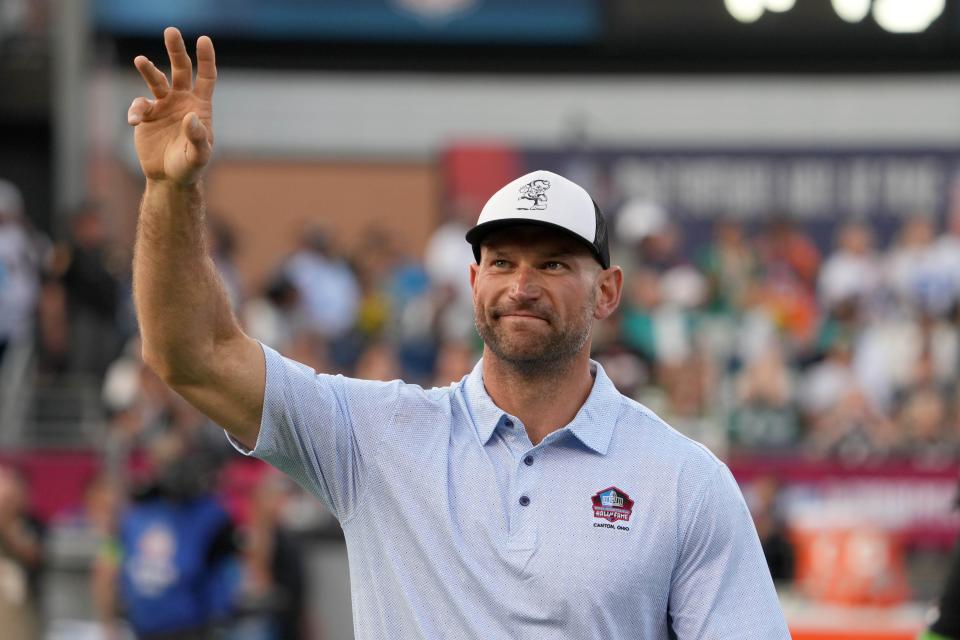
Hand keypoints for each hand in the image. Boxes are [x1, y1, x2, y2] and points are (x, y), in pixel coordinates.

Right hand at [128, 27, 215, 185]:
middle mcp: (182, 100)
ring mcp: (163, 105)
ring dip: (148, 70)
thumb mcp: (199, 156)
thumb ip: (198, 138)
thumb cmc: (190, 166)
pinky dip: (135, 111)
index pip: (206, 77)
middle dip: (176, 50)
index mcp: (200, 106)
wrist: (169, 177)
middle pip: (180, 69)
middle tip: (171, 31)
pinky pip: (138, 106)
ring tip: (140, 60)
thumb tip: (190, 117)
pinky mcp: (146, 115)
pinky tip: (135, 122)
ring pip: (156, 81)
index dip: (206, 59)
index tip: (204, 39)